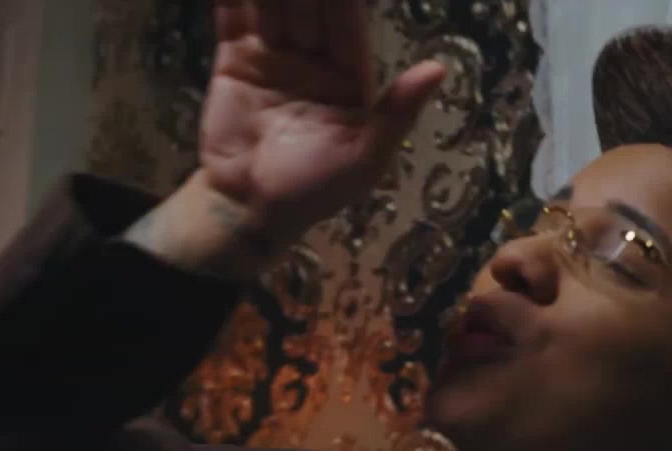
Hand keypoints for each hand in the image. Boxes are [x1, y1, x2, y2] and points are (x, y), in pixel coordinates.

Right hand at [128, 0, 445, 275]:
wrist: (249, 209)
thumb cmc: (314, 190)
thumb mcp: (364, 159)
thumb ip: (396, 112)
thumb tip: (438, 68)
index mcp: (350, 76)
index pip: (348, 19)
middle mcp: (314, 57)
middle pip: (311, 3)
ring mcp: (273, 55)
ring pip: (274, 3)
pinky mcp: (234, 59)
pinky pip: (233, 16)